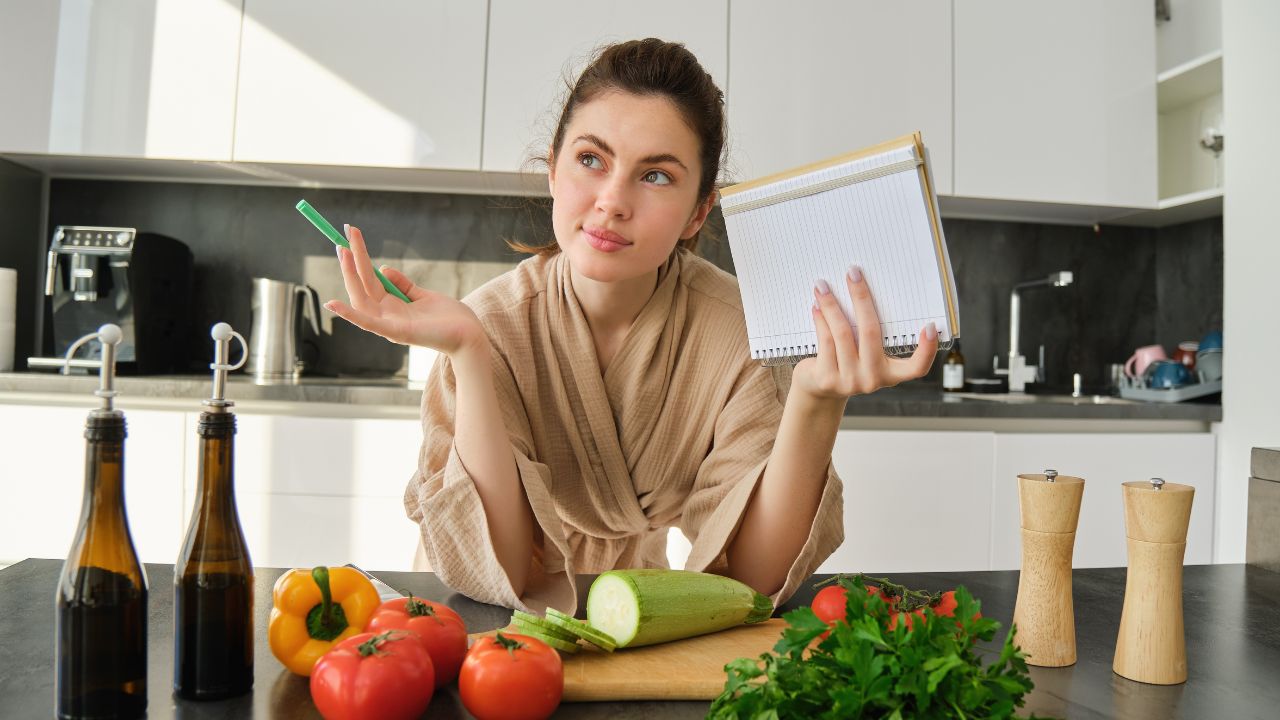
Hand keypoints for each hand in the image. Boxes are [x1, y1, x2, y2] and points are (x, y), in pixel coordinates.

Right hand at [325, 225, 486, 357]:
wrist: (469, 335)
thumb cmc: (448, 318)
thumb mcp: (423, 295)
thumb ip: (403, 284)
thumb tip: (382, 268)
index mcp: (391, 306)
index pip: (368, 279)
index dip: (359, 258)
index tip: (349, 236)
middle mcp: (386, 315)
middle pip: (361, 285)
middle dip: (351, 262)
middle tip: (341, 237)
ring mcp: (389, 324)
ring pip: (361, 298)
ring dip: (349, 275)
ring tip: (343, 252)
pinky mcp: (397, 333)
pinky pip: (368, 324)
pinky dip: (350, 315)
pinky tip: (332, 304)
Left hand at [791, 265, 937, 399]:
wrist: (820, 391)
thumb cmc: (848, 363)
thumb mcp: (866, 354)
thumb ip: (870, 334)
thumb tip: (862, 289)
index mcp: (890, 374)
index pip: (916, 367)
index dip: (927, 350)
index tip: (931, 326)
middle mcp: (873, 379)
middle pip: (870, 332)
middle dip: (861, 297)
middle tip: (853, 273)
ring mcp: (850, 381)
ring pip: (842, 333)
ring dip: (831, 305)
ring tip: (823, 286)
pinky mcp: (827, 379)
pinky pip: (826, 341)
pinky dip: (821, 319)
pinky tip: (817, 305)